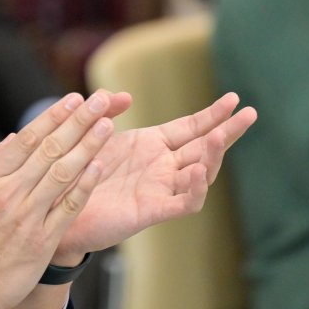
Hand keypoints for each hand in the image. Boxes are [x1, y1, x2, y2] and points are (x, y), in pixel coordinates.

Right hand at [0, 91, 127, 308]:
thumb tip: (13, 137)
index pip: (28, 138)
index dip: (53, 116)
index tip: (74, 99)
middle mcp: (7, 192)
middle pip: (49, 149)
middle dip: (78, 121)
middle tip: (100, 100)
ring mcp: (25, 216)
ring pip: (62, 172)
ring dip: (88, 146)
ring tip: (107, 126)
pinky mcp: (41, 239)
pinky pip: (68, 207)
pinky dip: (85, 185)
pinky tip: (99, 167)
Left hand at [53, 92, 256, 262]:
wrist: (58, 212)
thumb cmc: (76, 174)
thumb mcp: (92, 136)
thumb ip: (106, 112)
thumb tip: (125, 96)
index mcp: (152, 146)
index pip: (192, 127)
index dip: (213, 114)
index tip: (234, 98)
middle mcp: (162, 167)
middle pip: (204, 147)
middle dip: (227, 131)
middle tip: (250, 114)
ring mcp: (160, 189)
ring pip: (200, 173)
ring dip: (212, 156)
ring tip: (219, 137)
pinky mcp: (151, 211)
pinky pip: (182, 202)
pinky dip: (195, 189)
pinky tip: (200, 172)